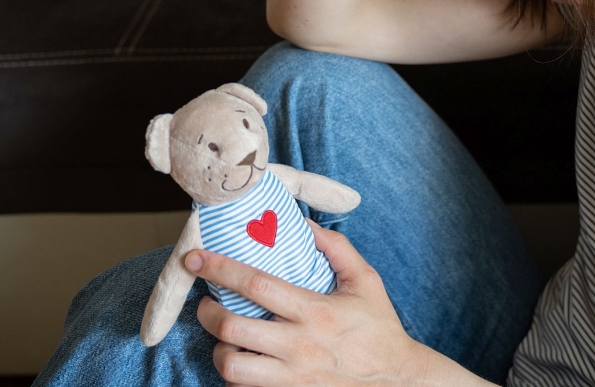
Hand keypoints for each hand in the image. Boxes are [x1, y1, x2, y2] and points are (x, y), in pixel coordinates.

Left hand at [184, 221, 444, 385]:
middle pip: (232, 327)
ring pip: (232, 366)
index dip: (220, 269)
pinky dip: (236, 375)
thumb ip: (336, 248)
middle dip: (207, 312)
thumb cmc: (379, 328)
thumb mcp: (365, 281)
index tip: (196, 259)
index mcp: (315, 310)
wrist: (397, 381)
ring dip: (219, 349)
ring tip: (224, 338)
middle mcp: (299, 345)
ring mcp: (292, 375)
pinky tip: (243, 361)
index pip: (256, 284)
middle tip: (207, 303)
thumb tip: (304, 223)